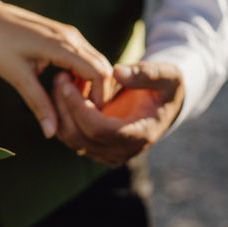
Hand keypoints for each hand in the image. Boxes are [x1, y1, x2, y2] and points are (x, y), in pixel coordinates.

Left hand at [0, 0, 111, 137]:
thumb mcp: (17, 77)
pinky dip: (82, 76)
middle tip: (86, 116)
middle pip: (103, 67)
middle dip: (99, 93)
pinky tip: (67, 90)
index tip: (91, 117)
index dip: (99, 97)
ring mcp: (69, 34)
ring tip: (75, 106)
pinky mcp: (64, 36)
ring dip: (91, 85)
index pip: (98, 72)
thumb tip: (51, 133)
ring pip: (95, 62)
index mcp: (61, 45)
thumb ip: (38, 104)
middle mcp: (71, 36)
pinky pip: (84, 57)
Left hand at [53, 62, 184, 164]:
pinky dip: (62, 115)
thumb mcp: (168, 76)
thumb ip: (147, 73)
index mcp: (140, 136)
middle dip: (65, 107)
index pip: (99, 130)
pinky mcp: (95, 149)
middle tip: (59, 78)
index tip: (68, 84)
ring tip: (60, 81)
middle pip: (80, 137)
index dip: (80, 108)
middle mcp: (122, 152)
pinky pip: (70, 137)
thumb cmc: (166, 88)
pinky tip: (63, 92)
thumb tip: (117, 72)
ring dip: (60, 111)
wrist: (161, 104)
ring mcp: (107, 154)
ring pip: (71, 139)